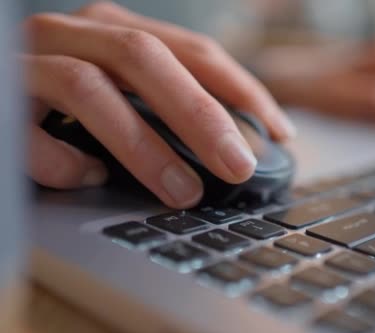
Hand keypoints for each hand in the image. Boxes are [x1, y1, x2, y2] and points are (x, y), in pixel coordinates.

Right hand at [22, 2, 295, 208]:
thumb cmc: (59, 98)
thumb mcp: (121, 87)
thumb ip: (164, 102)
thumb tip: (232, 149)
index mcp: (116, 29)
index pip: (194, 51)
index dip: (242, 90)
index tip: (279, 131)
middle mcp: (73, 34)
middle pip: (146, 59)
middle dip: (201, 115)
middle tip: (240, 165)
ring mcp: (27, 63)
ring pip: (89, 88)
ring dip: (143, 146)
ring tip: (183, 192)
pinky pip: (28, 135)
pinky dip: (64, 162)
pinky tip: (90, 179)